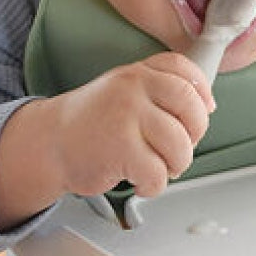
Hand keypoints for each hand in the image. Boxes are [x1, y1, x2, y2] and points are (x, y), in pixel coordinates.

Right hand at [49, 52, 215, 197]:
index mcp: (137, 72)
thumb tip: (208, 105)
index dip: (202, 92)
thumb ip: (159, 89)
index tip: (206, 109)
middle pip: (190, 106)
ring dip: (176, 164)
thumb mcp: (124, 90)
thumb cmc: (92, 122)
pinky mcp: (119, 149)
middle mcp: (132, 89)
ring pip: (179, 145)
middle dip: (196, 133)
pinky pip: (157, 173)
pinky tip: (139, 181)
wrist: (48, 142)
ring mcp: (125, 117)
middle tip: (182, 147)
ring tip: (158, 167)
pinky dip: (154, 185)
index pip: (183, 69)